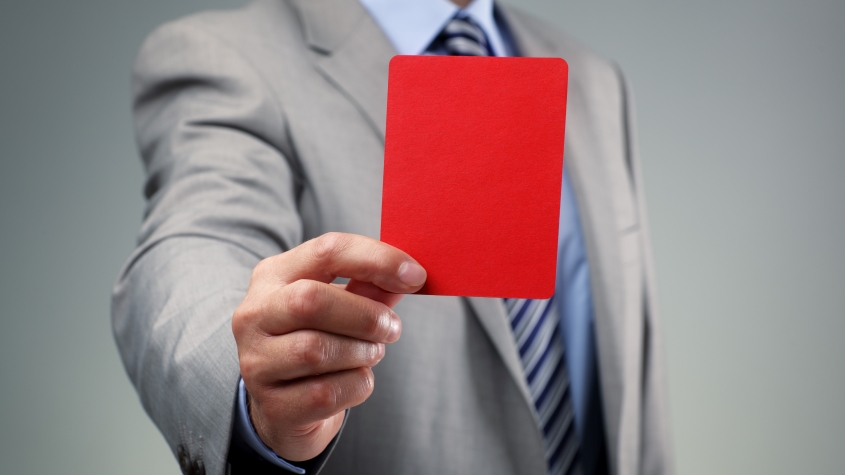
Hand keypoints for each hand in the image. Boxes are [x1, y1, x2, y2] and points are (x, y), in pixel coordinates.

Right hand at [231, 233, 425, 460]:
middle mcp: (254, 314)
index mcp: (273, 275)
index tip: (415, 276)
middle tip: (392, 327)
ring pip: (317, 350)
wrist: (287, 405)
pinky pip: (327, 392)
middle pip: (311, 301)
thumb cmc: (320, 339)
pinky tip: (353, 379)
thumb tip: (409, 276)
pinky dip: (356, 385)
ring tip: (370, 353)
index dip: (377, 259)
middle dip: (366, 315)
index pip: (326, 251)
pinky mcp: (272, 404)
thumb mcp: (341, 304)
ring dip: (362, 353)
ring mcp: (256, 361)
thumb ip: (371, 287)